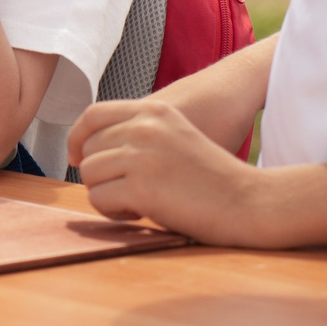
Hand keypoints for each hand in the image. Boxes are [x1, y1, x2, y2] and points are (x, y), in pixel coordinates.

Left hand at [69, 91, 263, 245]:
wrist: (249, 201)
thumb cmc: (212, 178)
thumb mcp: (175, 138)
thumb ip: (139, 136)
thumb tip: (88, 152)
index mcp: (154, 110)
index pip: (92, 115)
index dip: (77, 138)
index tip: (77, 158)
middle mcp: (144, 127)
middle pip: (87, 149)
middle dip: (100, 174)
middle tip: (128, 192)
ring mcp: (141, 156)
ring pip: (89, 175)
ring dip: (106, 194)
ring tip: (136, 204)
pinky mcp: (141, 187)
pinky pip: (99, 199)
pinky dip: (113, 212)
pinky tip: (141, 215)